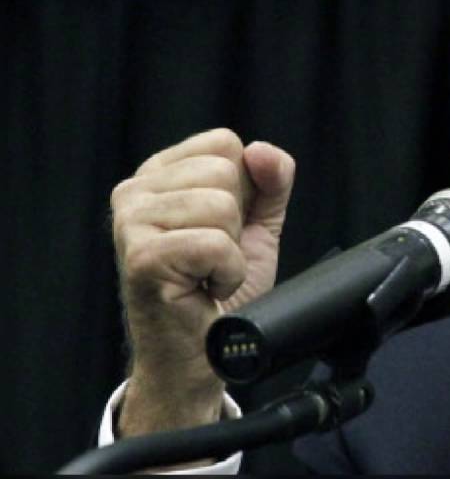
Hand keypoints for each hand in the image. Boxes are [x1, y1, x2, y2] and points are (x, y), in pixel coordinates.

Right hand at [110, 128, 294, 436]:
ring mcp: (131, 223)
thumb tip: (263, 151)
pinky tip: (205, 288)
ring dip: (231, 250)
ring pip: (221, 205)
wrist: (202, 353)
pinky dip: (226, 272)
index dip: (245, 189)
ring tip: (207, 272)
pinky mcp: (141, 257)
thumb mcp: (257, 226)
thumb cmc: (220, 290)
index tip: (224, 227)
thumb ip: (271, 182)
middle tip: (212, 256)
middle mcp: (135, 192)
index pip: (225, 143)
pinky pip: (214, 244)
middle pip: (224, 171)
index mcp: (160, 175)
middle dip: (237, 220)